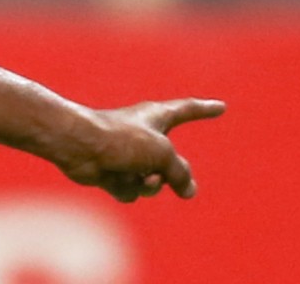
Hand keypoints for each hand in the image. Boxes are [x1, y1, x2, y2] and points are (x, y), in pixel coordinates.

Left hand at [56, 97, 224, 202]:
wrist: (79, 146)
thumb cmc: (121, 139)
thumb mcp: (162, 153)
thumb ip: (180, 173)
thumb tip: (189, 191)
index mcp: (157, 117)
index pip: (187, 110)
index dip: (205, 109)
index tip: (220, 107)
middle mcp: (144, 135)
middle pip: (172, 162)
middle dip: (171, 175)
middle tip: (173, 182)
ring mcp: (129, 155)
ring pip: (153, 182)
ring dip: (149, 184)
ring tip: (138, 175)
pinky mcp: (113, 173)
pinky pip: (132, 191)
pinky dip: (127, 188)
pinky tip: (113, 177)